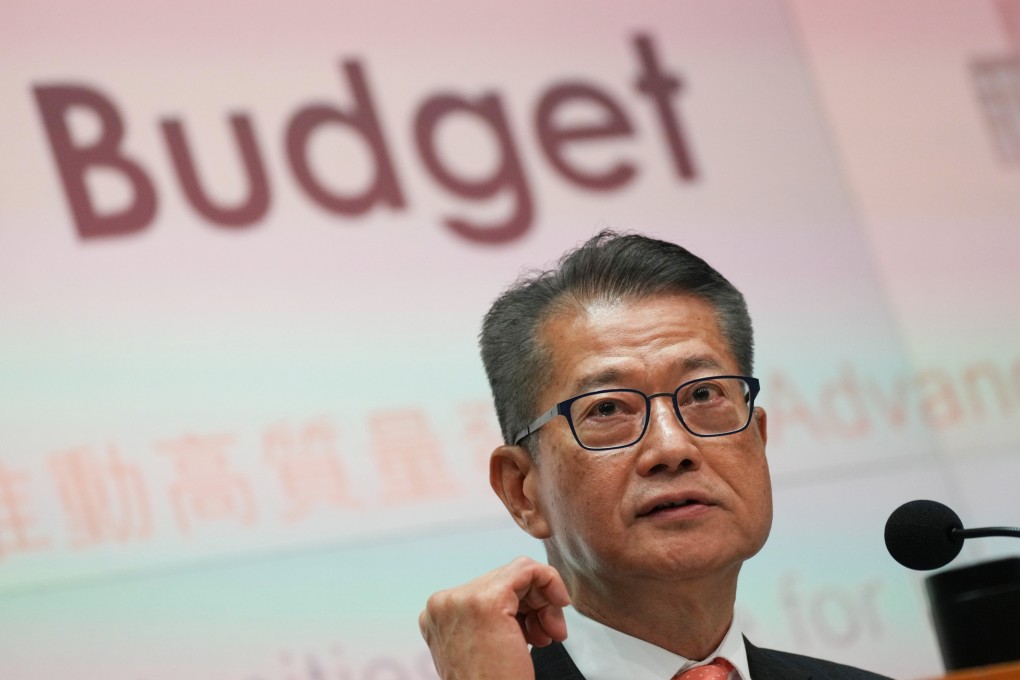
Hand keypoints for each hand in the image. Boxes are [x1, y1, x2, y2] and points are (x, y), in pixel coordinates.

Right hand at [419, 556, 570, 679]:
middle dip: (533, 605)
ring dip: (543, 603)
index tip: (536, 632)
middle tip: (548, 635)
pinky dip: (550, 583)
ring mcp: (461, 600)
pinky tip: (559, 607)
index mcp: (436, 614)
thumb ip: (487, 618)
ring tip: (549, 636)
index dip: (518, 607)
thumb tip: (521, 593)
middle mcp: (442, 603)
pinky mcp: (487, 601)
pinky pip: (527, 569)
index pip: (485, 586)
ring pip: (517, 573)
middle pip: (502, 579)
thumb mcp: (481, 648)